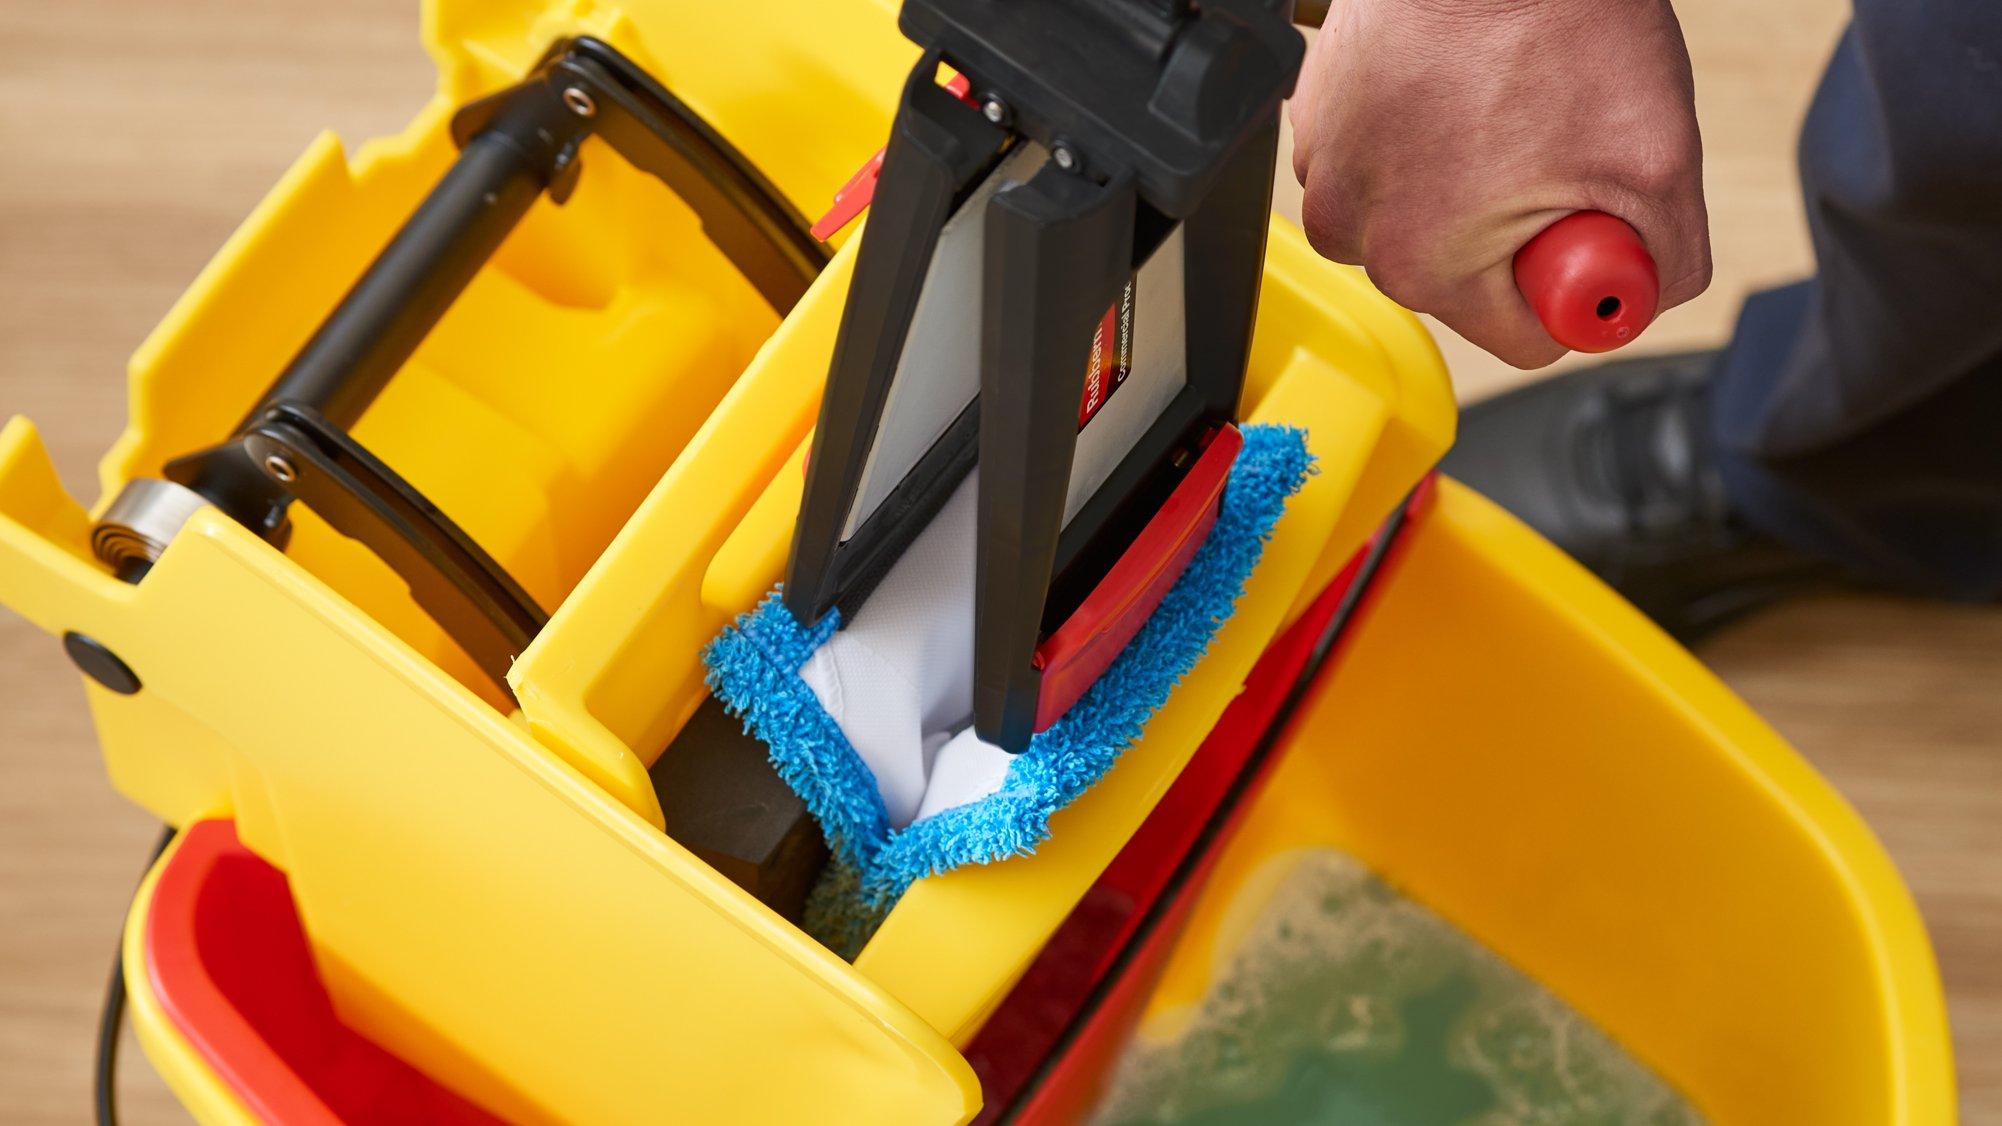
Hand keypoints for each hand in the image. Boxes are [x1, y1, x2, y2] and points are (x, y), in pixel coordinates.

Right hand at [1289, 0, 1710, 367]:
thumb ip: (1668, 263)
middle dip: (1515, 230)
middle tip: (1550, 150)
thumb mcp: (1656, 161)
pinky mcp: (1317, 121)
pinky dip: (1422, 138)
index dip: (1574, 287)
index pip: (1523, 337)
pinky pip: (1382, 163)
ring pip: (1419, 219)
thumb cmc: (1552, 20)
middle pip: (1464, 280)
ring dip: (1465, 184)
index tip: (1588, 226)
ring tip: (1503, 109)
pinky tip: (1460, 89)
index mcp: (1423, 264)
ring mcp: (1324, 171)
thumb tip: (1646, 295)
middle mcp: (1352, 229)